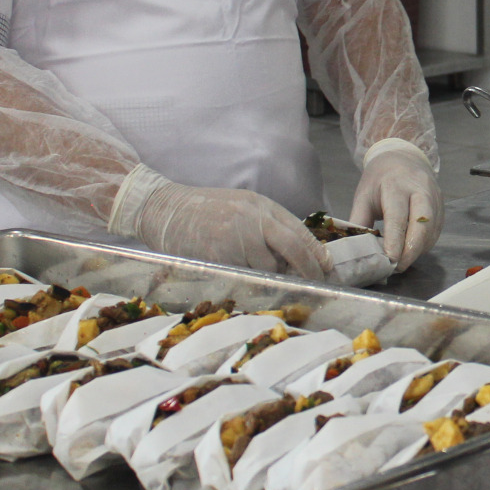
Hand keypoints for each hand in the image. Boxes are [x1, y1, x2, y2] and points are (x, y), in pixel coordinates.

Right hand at [110, 167, 331, 279]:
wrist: (163, 207)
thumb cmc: (203, 209)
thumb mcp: (241, 206)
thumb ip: (266, 225)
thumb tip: (293, 253)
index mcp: (261, 205)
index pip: (298, 231)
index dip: (315, 252)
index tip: (326, 267)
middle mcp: (252, 218)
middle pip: (292, 248)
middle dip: (307, 269)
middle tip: (315, 284)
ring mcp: (235, 237)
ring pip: (267, 268)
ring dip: (272, 279)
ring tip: (268, 283)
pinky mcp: (217, 255)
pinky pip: (243, 276)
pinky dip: (248, 284)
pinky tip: (246, 284)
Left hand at [351, 139, 442, 270]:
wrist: (403, 158)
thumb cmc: (380, 179)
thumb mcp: (363, 196)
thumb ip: (359, 222)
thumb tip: (357, 250)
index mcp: (396, 185)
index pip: (398, 217)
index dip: (395, 241)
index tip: (389, 260)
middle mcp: (420, 190)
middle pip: (423, 224)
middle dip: (412, 250)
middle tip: (398, 267)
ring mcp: (435, 197)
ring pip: (432, 230)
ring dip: (418, 249)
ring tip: (402, 260)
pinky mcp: (442, 206)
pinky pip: (437, 230)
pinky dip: (425, 244)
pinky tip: (412, 249)